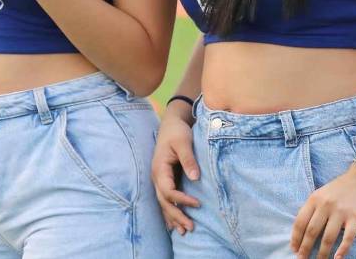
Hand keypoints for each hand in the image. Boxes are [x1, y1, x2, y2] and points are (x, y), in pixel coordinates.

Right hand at [151, 111, 200, 235]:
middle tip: (190, 227)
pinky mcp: (166, 180)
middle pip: (164, 202)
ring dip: (173, 218)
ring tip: (184, 231)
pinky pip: (166, 200)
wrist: (171, 124)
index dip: (182, 200)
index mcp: (159, 169)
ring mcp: (160, 180)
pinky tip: (176, 224)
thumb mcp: (184, 142)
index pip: (168, 191)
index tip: (198, 204)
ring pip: (164, 203)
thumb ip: (189, 159)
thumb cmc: (177, 132)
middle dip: (176, 215)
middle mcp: (157, 177)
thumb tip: (196, 177)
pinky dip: (170, 212)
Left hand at [291, 165, 355, 258]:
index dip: (296, 237)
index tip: (294, 249)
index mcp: (314, 199)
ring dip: (322, 253)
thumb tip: (303, 231)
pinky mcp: (355, 217)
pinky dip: (342, 249)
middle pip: (312, 231)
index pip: (300, 221)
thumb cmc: (339, 188)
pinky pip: (348, 237)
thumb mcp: (321, 193)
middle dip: (305, 248)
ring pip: (328, 237)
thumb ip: (312, 208)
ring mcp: (341, 212)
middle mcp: (326, 205)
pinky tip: (337, 258)